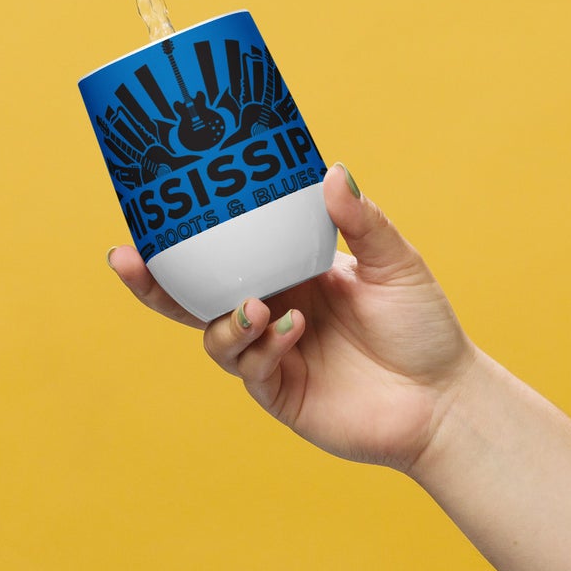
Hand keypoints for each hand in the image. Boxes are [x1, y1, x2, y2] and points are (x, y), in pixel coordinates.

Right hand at [108, 165, 476, 471]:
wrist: (446, 400)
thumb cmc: (421, 328)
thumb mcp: (395, 263)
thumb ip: (362, 221)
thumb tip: (332, 170)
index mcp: (283, 274)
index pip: (219, 253)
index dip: (179, 239)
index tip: (146, 213)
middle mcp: (266, 310)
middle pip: (189, 297)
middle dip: (151, 282)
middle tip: (125, 258)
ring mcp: (268, 352)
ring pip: (212, 334)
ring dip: (225, 319)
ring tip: (257, 307)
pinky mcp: (277, 391)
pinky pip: (248, 367)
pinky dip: (260, 346)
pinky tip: (292, 330)